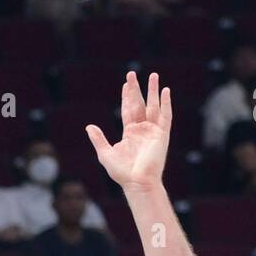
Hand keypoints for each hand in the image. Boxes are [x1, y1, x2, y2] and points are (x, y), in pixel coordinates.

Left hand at [86, 72, 171, 192]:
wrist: (137, 182)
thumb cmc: (122, 172)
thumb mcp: (105, 153)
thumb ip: (98, 139)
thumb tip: (89, 126)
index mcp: (130, 133)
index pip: (128, 110)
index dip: (126, 97)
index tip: (125, 84)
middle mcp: (142, 129)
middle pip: (139, 104)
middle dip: (136, 89)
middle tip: (132, 73)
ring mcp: (153, 131)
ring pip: (153, 105)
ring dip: (153, 90)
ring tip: (153, 75)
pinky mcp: (162, 134)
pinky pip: (165, 115)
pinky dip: (166, 103)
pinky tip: (166, 91)